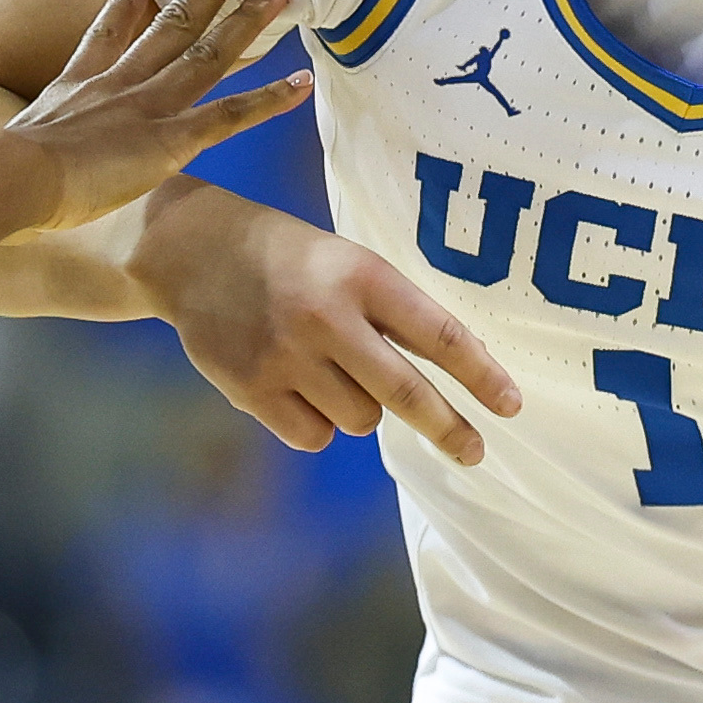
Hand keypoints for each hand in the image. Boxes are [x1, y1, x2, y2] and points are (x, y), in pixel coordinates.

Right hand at [0, 0, 315, 231]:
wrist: (14, 177)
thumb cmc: (1, 175)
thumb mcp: (1, 143)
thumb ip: (5, 142)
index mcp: (79, 85)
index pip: (106, 35)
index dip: (124, 4)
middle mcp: (120, 84)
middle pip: (173, 18)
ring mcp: (148, 107)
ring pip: (209, 52)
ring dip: (248, 17)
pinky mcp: (169, 141)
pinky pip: (230, 115)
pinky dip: (268, 100)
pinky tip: (302, 84)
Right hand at [132, 186, 527, 463]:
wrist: (191, 251)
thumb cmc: (291, 260)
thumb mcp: (348, 263)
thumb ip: (395, 314)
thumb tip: (465, 373)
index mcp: (361, 276)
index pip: (438, 335)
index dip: (481, 376)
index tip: (512, 406)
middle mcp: (326, 316)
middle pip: (406, 394)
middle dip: (449, 429)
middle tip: (476, 452)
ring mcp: (286, 356)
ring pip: (360, 420)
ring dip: (360, 407)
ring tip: (328, 369)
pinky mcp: (252, 389)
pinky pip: (314, 437)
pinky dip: (317, 424)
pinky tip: (294, 386)